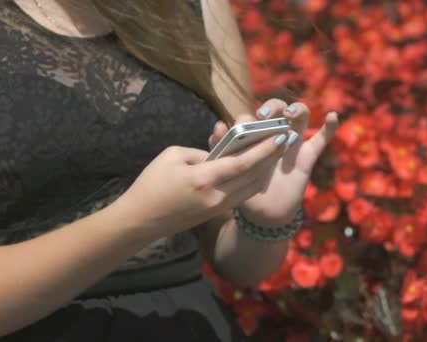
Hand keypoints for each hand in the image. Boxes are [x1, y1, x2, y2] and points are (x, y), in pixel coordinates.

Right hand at [115, 136, 290, 237]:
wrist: (141, 220)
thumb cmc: (151, 183)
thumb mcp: (172, 156)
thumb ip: (201, 152)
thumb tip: (219, 152)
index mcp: (203, 179)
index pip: (241, 163)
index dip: (263, 150)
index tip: (279, 137)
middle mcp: (216, 196)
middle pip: (252, 176)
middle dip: (271, 158)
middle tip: (286, 140)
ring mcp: (217, 208)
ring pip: (250, 188)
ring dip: (265, 171)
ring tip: (278, 153)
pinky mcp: (215, 214)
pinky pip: (241, 196)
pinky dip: (253, 182)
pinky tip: (260, 170)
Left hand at [208, 99, 338, 225]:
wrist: (262, 213)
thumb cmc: (244, 187)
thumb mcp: (230, 168)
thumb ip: (222, 147)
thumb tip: (219, 126)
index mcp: (255, 134)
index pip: (254, 115)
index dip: (250, 116)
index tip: (246, 123)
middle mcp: (275, 134)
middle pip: (279, 108)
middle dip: (273, 106)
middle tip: (265, 116)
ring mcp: (293, 143)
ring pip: (301, 117)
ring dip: (297, 109)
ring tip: (289, 115)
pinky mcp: (307, 157)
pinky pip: (321, 140)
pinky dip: (329, 127)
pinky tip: (332, 116)